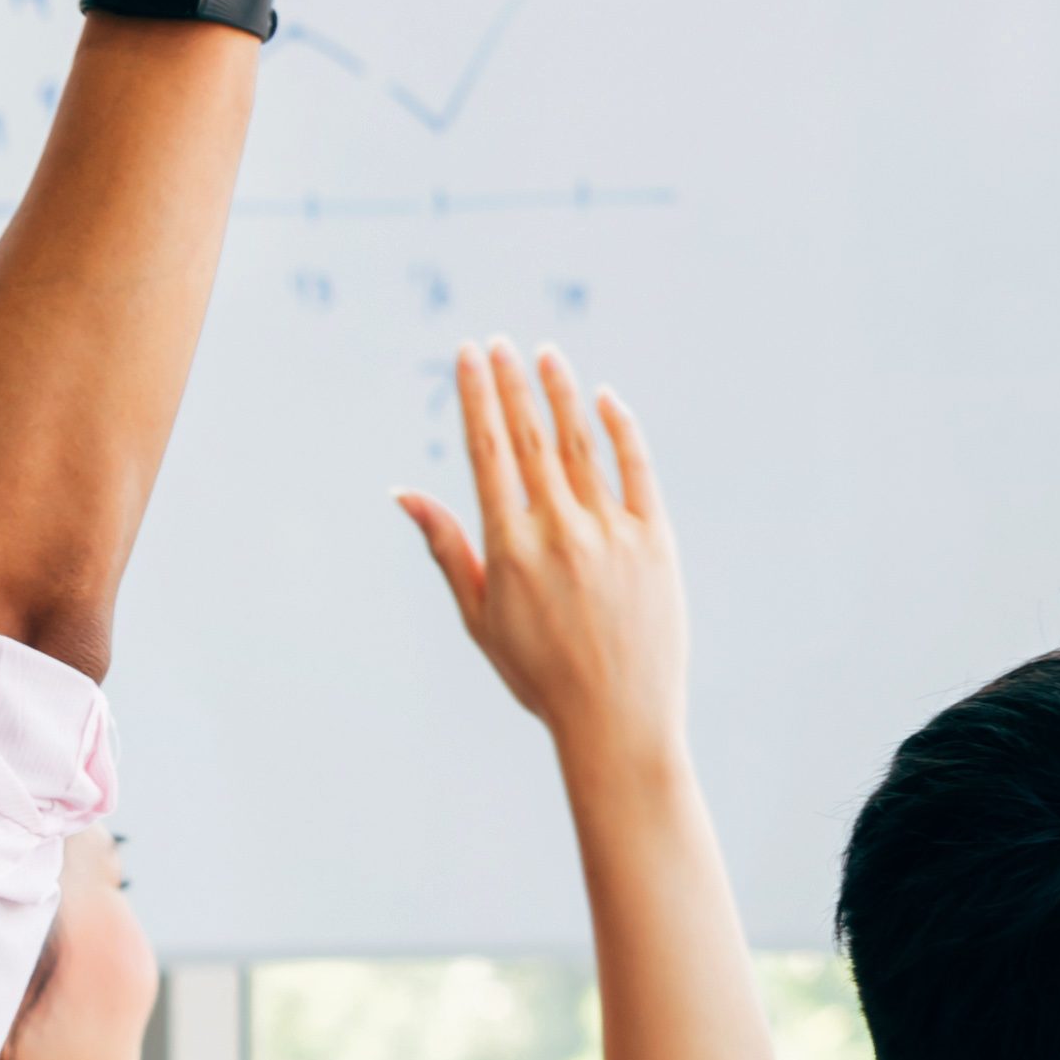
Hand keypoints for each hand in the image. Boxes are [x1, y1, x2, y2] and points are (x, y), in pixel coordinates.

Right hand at [400, 341, 691, 772]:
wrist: (618, 717)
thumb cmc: (539, 674)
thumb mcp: (480, 616)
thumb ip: (447, 548)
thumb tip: (405, 493)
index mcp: (510, 548)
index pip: (487, 451)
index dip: (477, 397)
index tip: (469, 355)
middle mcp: (559, 531)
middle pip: (530, 438)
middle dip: (510, 384)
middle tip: (497, 341)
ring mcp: (611, 532)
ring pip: (582, 445)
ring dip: (561, 394)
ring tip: (544, 355)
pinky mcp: (655, 540)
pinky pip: (637, 471)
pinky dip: (621, 430)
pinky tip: (606, 398)